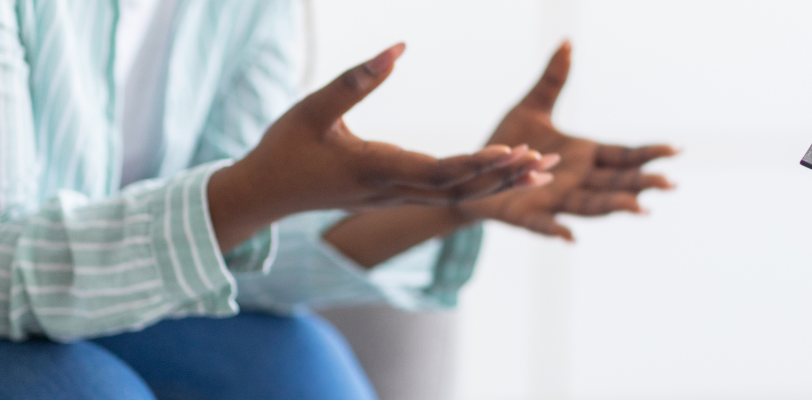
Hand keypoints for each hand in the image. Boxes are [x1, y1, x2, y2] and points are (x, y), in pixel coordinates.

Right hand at [209, 43, 553, 249]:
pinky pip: (446, 195)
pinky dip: (480, 186)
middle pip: (459, 189)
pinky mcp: (396, 197)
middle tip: (546, 163)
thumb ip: (356, 79)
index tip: (512, 151)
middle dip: (504, 177)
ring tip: (542, 173)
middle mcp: (392, 190)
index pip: (437, 170)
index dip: (476, 163)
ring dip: (500, 184)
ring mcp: (396, 198)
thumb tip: (398, 47)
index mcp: (375, 169)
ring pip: (457, 196)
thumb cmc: (285, 147)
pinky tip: (506, 176)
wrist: (264, 195)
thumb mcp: (314, 107)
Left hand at [457, 41, 675, 240]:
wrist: (474, 172)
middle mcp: (577, 181)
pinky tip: (570, 238)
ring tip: (639, 209)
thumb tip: (568, 42)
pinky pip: (544, 225)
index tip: (676, 149)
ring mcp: (555, 200)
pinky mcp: (527, 214)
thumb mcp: (531, 106)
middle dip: (642, 184)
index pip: (624, 156)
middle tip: (670, 185)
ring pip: (590, 205)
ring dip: (614, 207)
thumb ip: (553, 80)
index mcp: (584, 156)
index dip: (649, 154)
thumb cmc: (509, 143)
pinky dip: (557, 232)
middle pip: (616, 183)